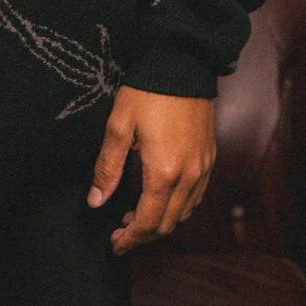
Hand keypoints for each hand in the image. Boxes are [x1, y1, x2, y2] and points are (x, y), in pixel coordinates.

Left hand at [86, 84, 215, 254]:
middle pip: (167, 223)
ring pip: (184, 212)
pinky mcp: (209, 157)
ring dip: (161, 221)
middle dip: (143, 234)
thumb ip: (107, 167)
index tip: (114, 243)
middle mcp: (189, 176)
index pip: (147, 222)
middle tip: (120, 231)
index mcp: (164, 172)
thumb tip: (95, 201)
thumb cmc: (148, 90)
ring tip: (136, 214)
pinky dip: (178, 206)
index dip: (129, 238)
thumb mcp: (119, 125)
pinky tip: (162, 195)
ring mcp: (203, 168)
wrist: (182, 63)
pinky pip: (196, 195)